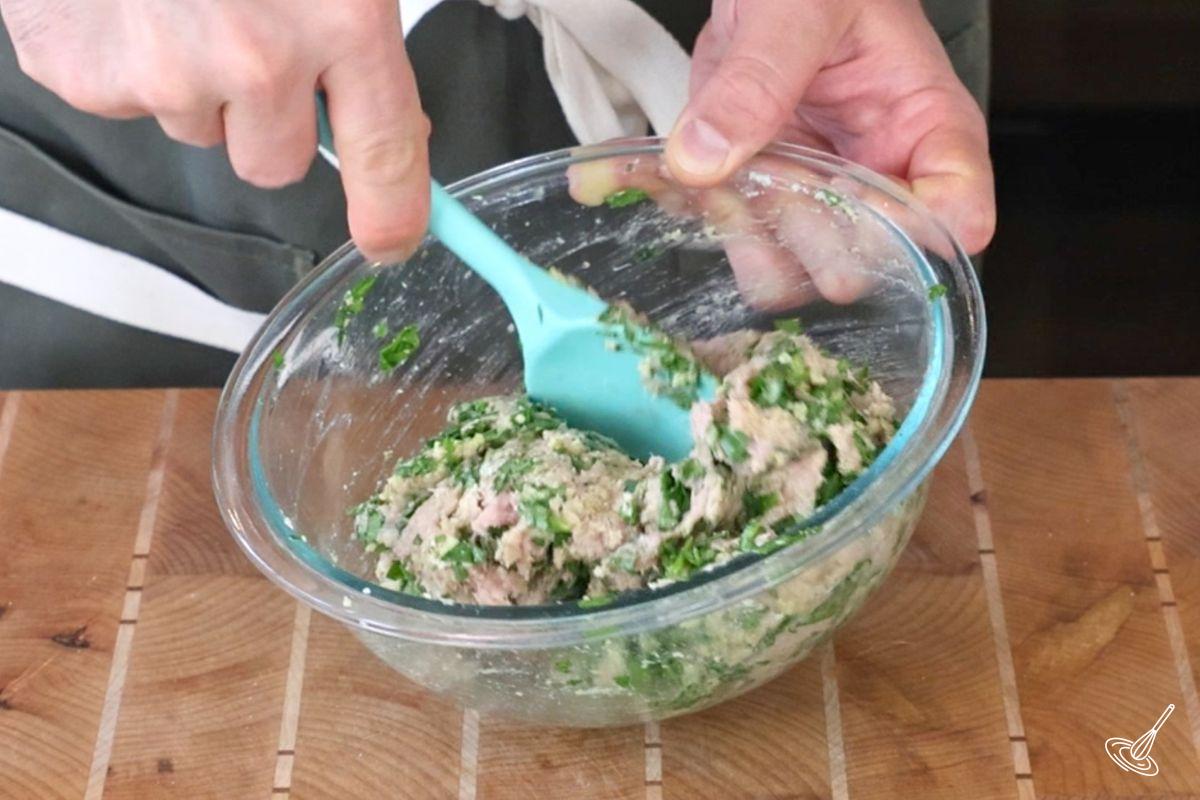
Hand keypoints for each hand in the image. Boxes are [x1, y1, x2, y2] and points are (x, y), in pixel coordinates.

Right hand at [1, 0, 429, 260]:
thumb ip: (360, 37)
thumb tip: (391, 128)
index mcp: (342, 19)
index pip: (386, 157)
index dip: (394, 213)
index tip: (393, 240)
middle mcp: (257, 60)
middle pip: (274, 164)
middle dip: (267, 120)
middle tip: (245, 37)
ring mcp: (162, 72)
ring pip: (198, 128)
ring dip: (195, 80)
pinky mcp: (82, 72)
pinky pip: (124, 101)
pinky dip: (128, 58)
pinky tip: (128, 0)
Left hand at [666, 0, 994, 254]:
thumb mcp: (799, 10)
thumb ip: (760, 78)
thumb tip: (703, 155)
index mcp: (926, 127)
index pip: (956, 216)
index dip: (903, 229)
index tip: (845, 196)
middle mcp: (877, 173)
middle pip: (862, 261)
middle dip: (805, 238)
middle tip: (763, 178)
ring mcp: (817, 191)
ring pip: (793, 268)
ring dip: (743, 238)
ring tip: (705, 180)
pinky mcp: (763, 193)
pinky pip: (733, 238)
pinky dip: (693, 217)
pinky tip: (656, 183)